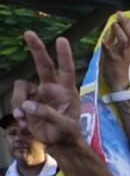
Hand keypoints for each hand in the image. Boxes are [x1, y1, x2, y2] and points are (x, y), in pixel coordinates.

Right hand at [13, 31, 84, 150]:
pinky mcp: (27, 101)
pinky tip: (26, 123)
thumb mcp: (64, 127)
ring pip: (21, 88)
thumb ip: (48, 115)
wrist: (58, 142)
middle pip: (43, 65)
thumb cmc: (67, 132)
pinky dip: (17, 113)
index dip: (64, 56)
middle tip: (29, 33)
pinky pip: (16, 101)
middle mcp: (52, 88)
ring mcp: (38, 94)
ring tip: (25, 119)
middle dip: (36, 48)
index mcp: (67, 92)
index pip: (67, 71)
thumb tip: (28, 106)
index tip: (62, 40)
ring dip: (19, 103)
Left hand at [102, 13, 129, 91]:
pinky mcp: (113, 62)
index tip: (128, 13)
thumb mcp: (127, 58)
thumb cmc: (120, 72)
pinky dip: (107, 47)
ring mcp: (120, 56)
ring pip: (123, 42)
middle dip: (124, 24)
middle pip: (128, 35)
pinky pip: (110, 53)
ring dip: (118, 32)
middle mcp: (125, 51)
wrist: (120, 86)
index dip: (128, 24)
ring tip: (113, 24)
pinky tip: (103, 41)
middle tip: (119, 13)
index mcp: (127, 49)